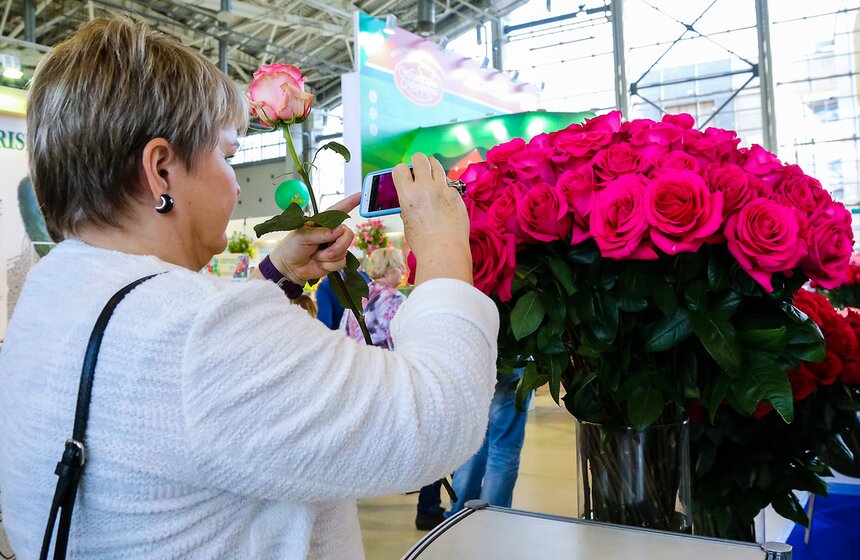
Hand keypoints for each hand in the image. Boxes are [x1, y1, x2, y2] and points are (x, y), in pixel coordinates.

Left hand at [268, 193, 358, 283]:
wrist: (289, 268)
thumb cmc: (292, 247)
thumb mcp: (303, 236)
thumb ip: (321, 233)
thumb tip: (338, 231)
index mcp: (323, 222)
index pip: (338, 211)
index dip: (350, 203)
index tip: (360, 195)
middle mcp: (331, 233)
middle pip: (348, 234)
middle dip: (338, 245)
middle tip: (327, 252)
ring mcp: (334, 247)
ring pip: (345, 250)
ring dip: (329, 257)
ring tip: (316, 256)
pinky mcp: (335, 260)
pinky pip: (341, 262)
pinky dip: (329, 265)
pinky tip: (319, 263)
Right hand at [393, 153, 471, 284]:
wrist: (444, 250)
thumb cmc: (423, 241)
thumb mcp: (407, 220)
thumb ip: (409, 204)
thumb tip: (412, 197)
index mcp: (408, 194)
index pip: (400, 168)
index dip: (401, 171)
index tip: (404, 175)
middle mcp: (425, 187)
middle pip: (420, 159)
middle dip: (418, 161)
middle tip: (419, 168)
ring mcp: (443, 189)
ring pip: (437, 165)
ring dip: (433, 167)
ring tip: (432, 174)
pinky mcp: (456, 195)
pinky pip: (449, 184)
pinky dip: (446, 187)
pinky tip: (445, 198)